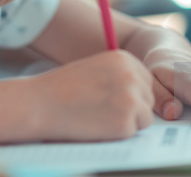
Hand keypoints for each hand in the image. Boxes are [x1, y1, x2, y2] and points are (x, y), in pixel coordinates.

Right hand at [29, 50, 154, 140]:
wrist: (41, 103)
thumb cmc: (64, 87)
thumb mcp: (97, 68)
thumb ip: (120, 76)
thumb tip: (145, 92)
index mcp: (125, 58)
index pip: (146, 80)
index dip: (131, 93)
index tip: (113, 98)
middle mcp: (132, 75)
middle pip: (148, 98)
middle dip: (132, 108)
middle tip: (104, 110)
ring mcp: (131, 99)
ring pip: (145, 117)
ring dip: (127, 121)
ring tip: (99, 116)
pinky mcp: (126, 122)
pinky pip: (133, 132)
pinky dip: (118, 133)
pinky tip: (97, 124)